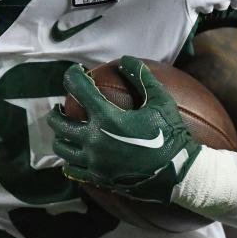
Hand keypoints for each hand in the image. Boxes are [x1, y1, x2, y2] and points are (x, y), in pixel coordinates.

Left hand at [47, 56, 201, 202]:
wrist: (179, 174)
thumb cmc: (172, 135)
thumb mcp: (161, 102)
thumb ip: (142, 77)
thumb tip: (125, 59)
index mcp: (107, 118)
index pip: (78, 88)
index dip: (73, 75)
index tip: (76, 72)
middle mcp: (94, 140)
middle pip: (59, 121)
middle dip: (57, 110)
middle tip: (62, 106)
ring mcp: (94, 161)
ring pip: (61, 147)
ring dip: (60, 135)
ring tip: (66, 129)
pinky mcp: (98, 178)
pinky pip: (73, 168)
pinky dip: (70, 158)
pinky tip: (75, 152)